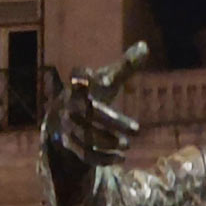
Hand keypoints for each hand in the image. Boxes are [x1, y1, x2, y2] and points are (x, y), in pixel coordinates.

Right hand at [47, 41, 148, 168]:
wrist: (61, 119)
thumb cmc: (91, 96)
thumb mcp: (106, 81)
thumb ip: (124, 67)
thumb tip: (144, 47)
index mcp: (79, 86)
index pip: (77, 78)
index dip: (80, 79)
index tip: (82, 79)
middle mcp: (71, 105)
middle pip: (91, 113)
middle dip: (113, 122)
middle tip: (137, 130)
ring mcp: (68, 126)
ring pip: (88, 137)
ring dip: (108, 142)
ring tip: (128, 146)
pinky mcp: (69, 144)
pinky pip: (85, 155)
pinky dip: (103, 158)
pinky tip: (121, 159)